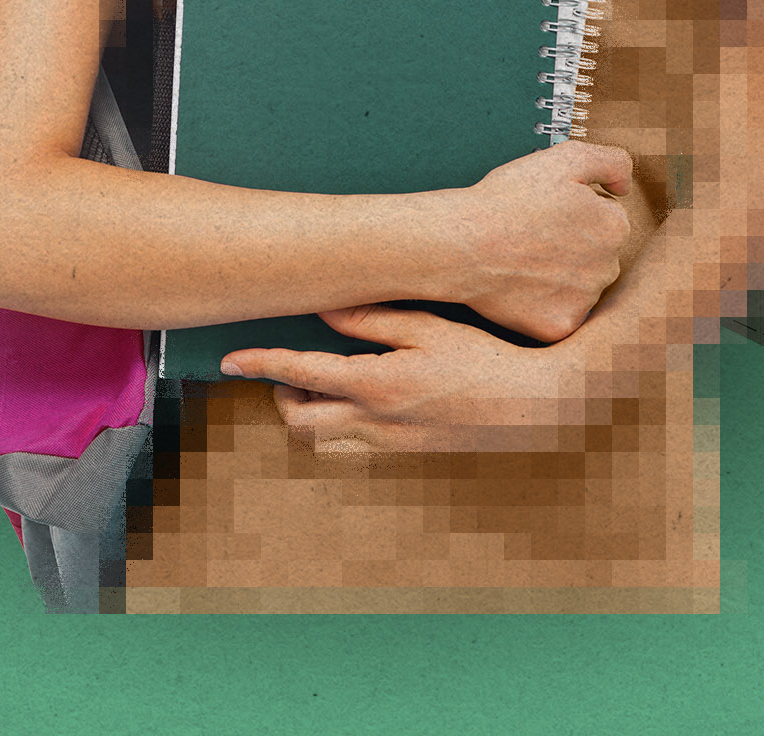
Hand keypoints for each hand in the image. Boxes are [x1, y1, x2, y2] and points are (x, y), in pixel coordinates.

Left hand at [218, 304, 607, 454]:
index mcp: (377, 385)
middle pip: (301, 424)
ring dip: (312, 415)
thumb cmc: (485, 358)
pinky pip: (356, 447)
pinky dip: (343, 426)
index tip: (230, 360)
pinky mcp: (409, 454)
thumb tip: (324, 309)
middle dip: (283, 399)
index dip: (260, 364)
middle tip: (285, 374)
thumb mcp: (428, 326)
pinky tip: (361, 400)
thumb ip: (373, 319)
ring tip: (320, 385)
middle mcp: (378, 422)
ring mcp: (393, 444)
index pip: (299, 374)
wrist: (533, 405)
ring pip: (327, 441)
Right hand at [444, 139, 636, 341]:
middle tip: (534, 235)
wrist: (462, 244)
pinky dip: (543, 304)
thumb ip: (611, 162)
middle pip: (596, 254)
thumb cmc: (509, 200)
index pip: (605, 218)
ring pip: (578, 285)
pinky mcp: (559, 326)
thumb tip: (624, 187)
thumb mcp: (566, 157)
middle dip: (573, 245)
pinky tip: (521, 285)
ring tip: (524, 260)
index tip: (548, 212)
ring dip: (560, 275)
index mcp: (614, 227)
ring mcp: (584, 301)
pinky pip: (558, 314)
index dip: (574, 211)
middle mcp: (608, 268)